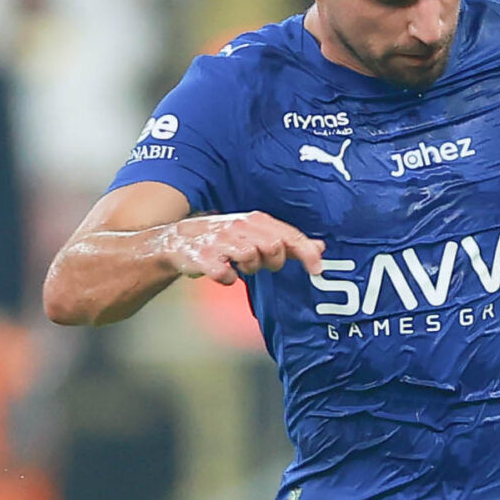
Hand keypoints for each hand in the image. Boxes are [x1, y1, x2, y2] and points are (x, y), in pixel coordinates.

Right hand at [160, 212, 322, 284]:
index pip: (288, 234)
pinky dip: (227, 278)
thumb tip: (320, 248)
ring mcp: (220, 241)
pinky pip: (226, 275)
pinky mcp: (203, 257)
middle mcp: (238, 226)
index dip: (306, 252)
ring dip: (249, 269)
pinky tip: (223, 273)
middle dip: (273, 262)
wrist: (179, 241)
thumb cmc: (224, 239)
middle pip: (273, 247)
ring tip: (238, 265)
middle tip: (263, 265)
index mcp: (255, 220)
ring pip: (250, 259)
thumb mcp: (257, 235)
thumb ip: (289, 242)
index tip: (318, 270)